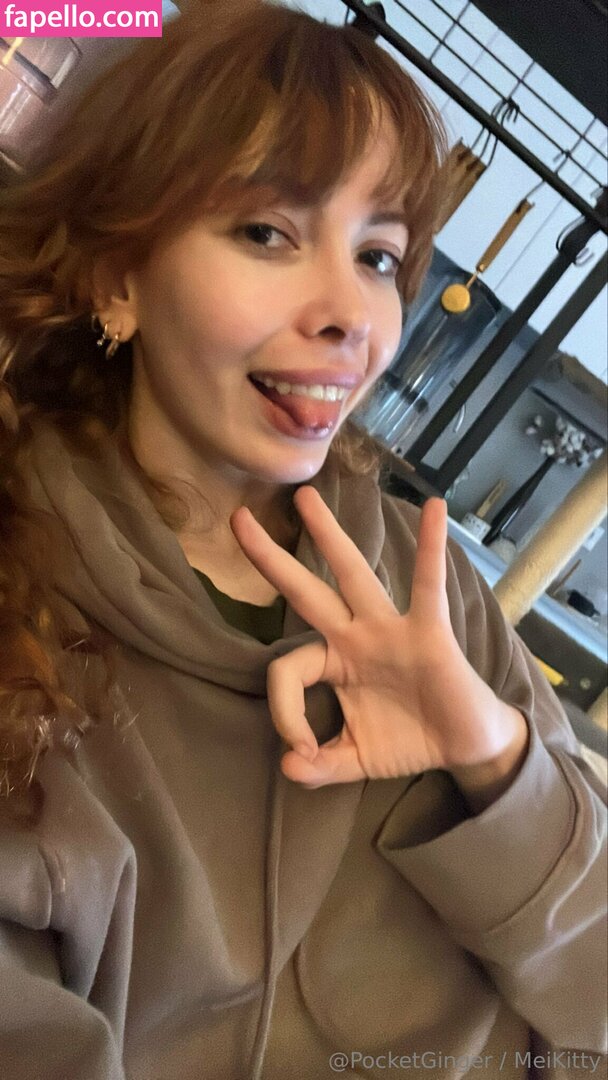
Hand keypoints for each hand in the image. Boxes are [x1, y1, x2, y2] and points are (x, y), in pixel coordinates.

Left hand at [230, 487, 528, 792]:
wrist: (464, 748)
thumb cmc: (408, 740)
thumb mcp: (356, 759)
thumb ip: (321, 766)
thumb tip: (289, 769)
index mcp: (333, 663)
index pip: (287, 670)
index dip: (284, 713)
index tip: (303, 753)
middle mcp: (354, 636)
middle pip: (304, 590)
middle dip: (270, 558)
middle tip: (236, 519)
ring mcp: (388, 629)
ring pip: (351, 575)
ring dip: (328, 536)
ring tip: (304, 498)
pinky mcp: (427, 632)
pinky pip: (427, 587)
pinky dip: (433, 549)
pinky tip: (435, 509)